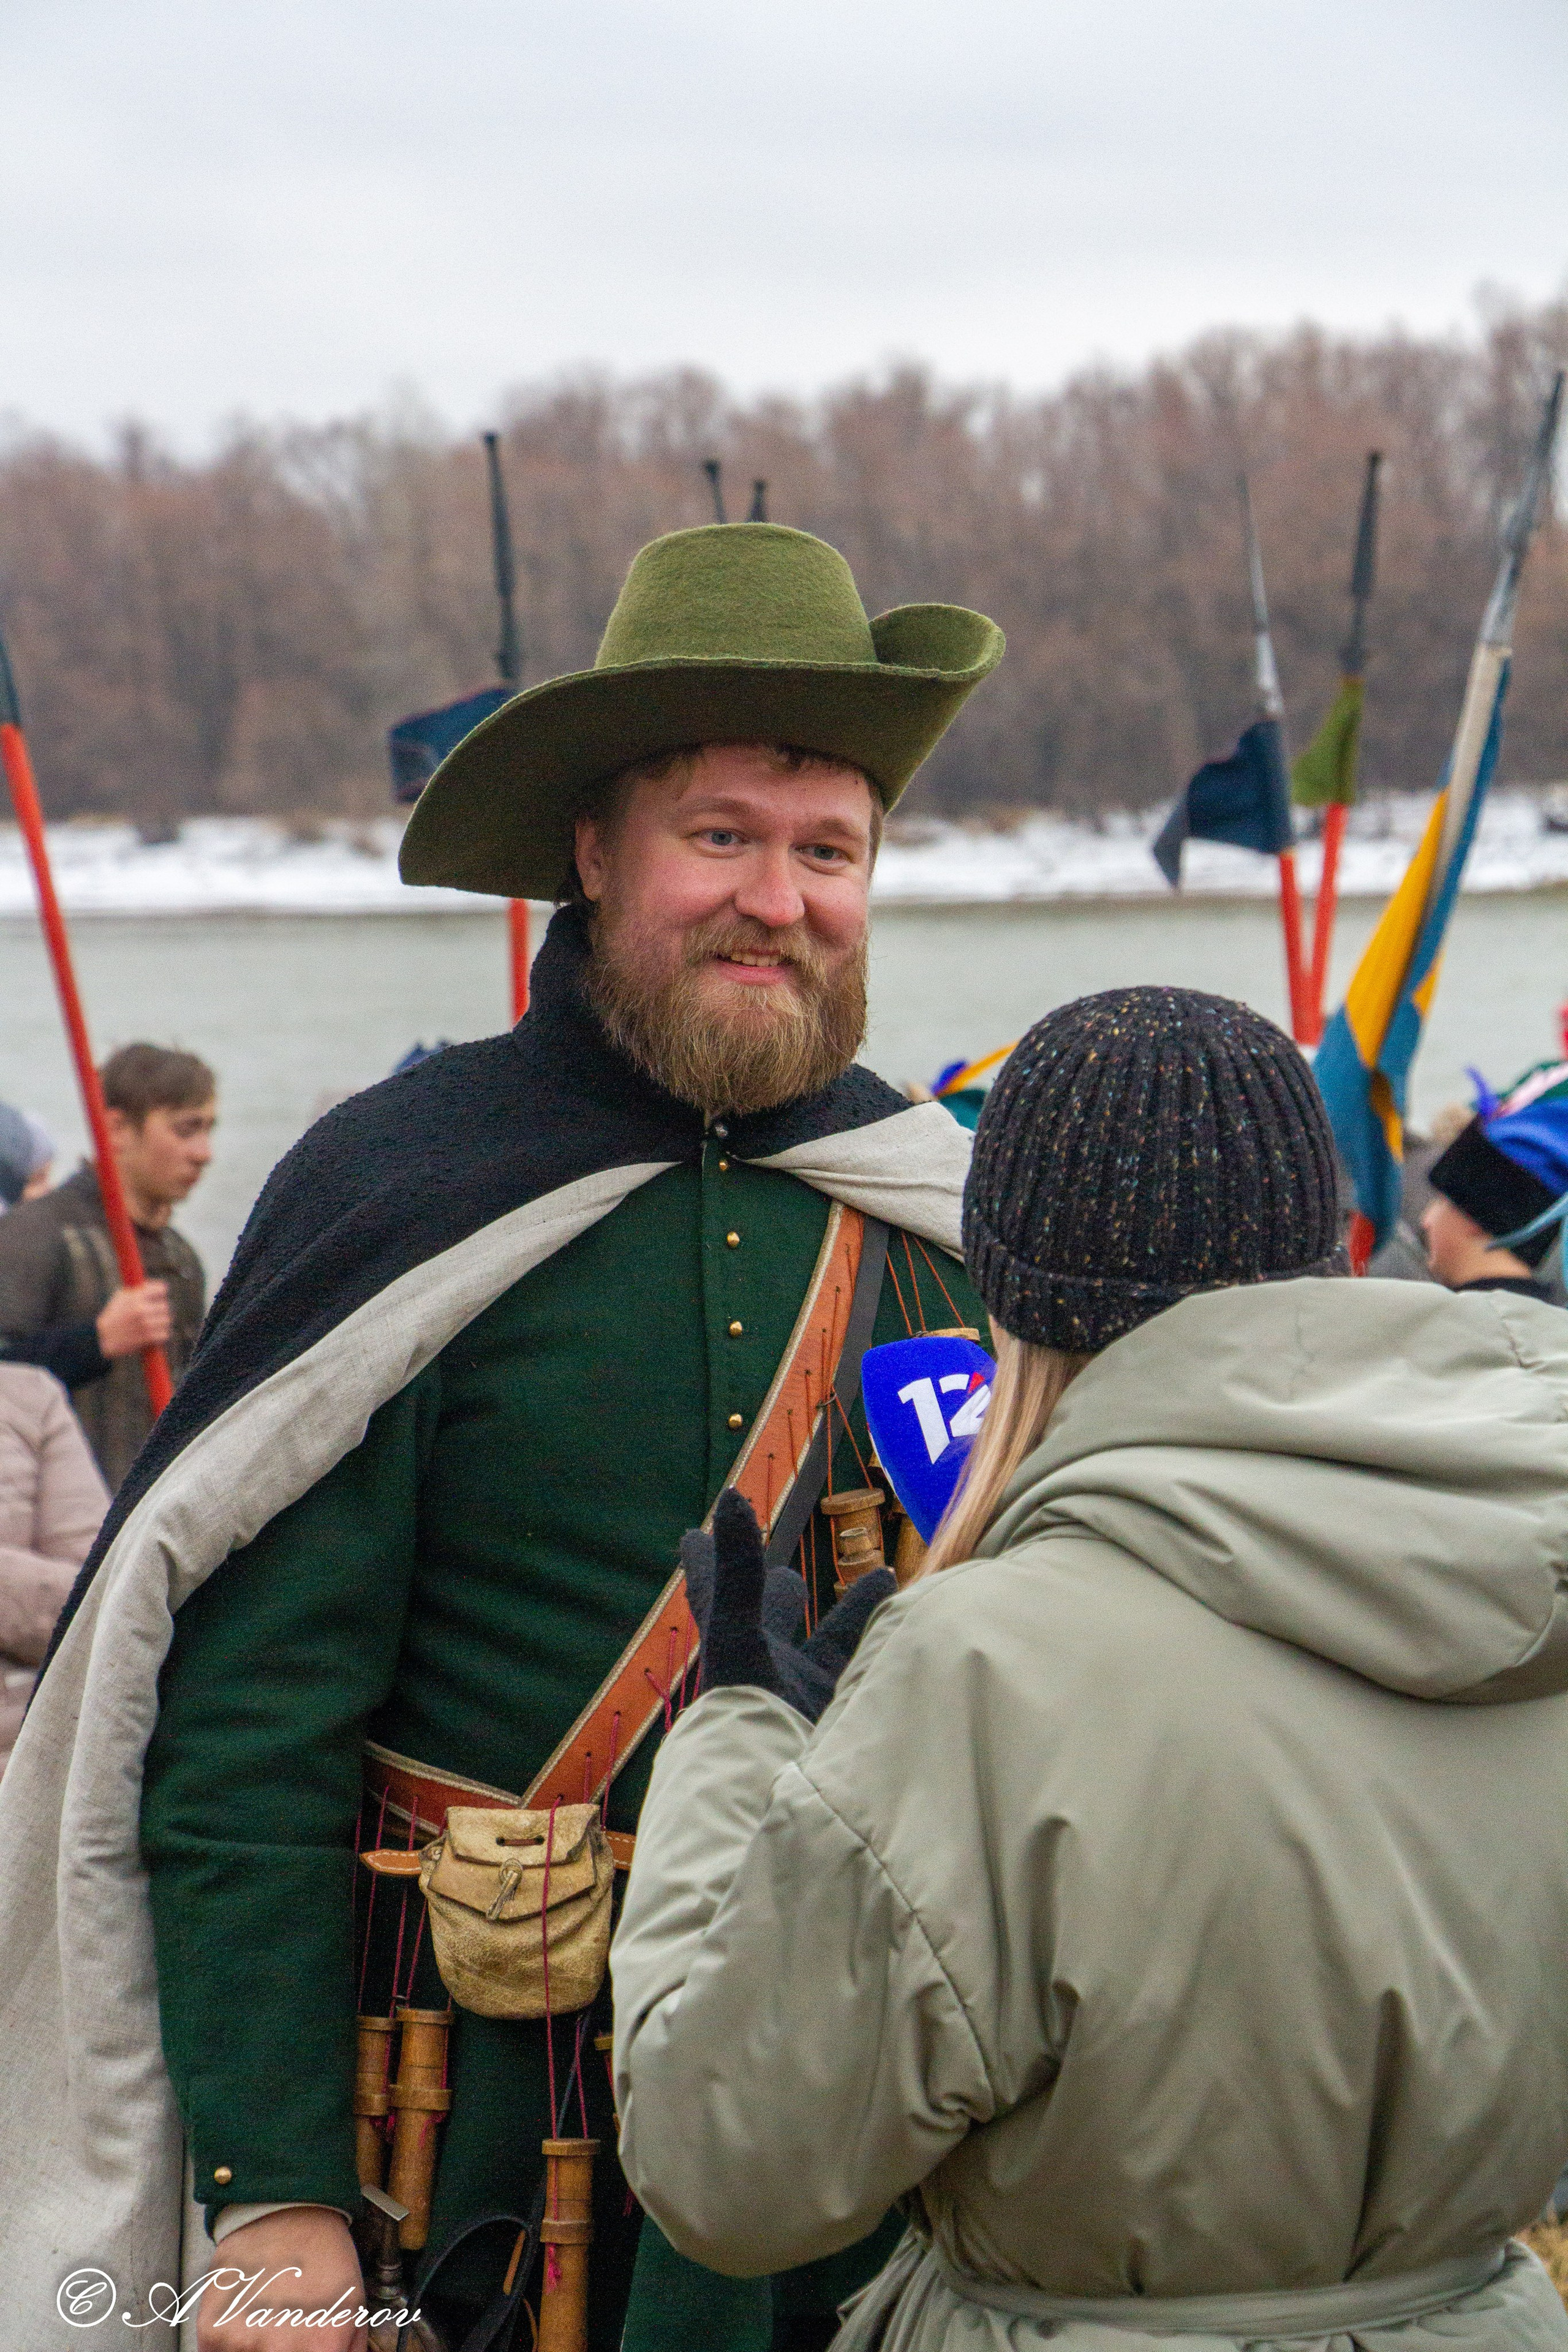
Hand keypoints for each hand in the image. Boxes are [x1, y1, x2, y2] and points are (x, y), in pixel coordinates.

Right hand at [95, 1280, 171, 1357]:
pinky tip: (153, 1335)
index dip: (160, 1293)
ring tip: (152, 1325)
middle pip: (165, 1306)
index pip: (161, 1289)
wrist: (103, 1338)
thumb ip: (138, 1290)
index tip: (158, 1297)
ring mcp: (145, 1324)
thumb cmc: (113, 1316)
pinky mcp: (148, 1337)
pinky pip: (165, 1334)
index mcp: (135, 1297)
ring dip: (161, 1323)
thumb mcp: (120, 1297)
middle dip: (159, 1310)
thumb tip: (155, 1286)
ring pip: (166, 1320)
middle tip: (153, 1314)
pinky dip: (160, 1335)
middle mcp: (141, 1309)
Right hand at [195, 2208, 366, 2351]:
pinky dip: (232, 2350)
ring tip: (267, 2327)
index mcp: (322, 2348)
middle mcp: (281, 2350)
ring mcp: (242, 2343)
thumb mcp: (354, 2307)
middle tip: (283, 2339)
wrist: (283, 2213)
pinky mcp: (212, 2334)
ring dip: (256, 2351)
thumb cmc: (322, 2257)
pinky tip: (247, 2324)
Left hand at [683, 1488, 895, 1723]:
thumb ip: (737, 1568)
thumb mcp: (737, 1631)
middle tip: (788, 1573)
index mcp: (735, 1645)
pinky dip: (887, 1645)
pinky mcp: (844, 1715)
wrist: (778, 1801)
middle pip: (774, 1617)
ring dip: (854, 1609)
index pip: (717, 1591)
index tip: (692, 1534)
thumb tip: (731, 1496)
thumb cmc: (745, 1715)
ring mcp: (808, 1693)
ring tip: (885, 1578)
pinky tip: (914, 1634)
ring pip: (833, 1639)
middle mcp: (769, 1667)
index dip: (708, 1560)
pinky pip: (866, 1669)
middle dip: (782, 1591)